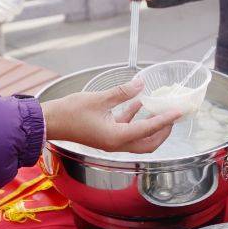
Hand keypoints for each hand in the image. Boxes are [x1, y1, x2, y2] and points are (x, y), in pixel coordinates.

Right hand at [42, 78, 180, 153]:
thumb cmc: (70, 112)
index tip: (177, 113)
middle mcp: (116, 144)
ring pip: (138, 138)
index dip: (164, 120)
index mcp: (116, 137)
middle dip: (162, 130)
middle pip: (148, 143)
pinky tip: (138, 103)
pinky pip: (126, 129)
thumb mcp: (99, 98)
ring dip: (150, 125)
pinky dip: (134, 118)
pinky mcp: (105, 135)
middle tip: (172, 115)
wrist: (50, 122)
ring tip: (160, 109)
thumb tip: (140, 83)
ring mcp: (110, 141)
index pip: (147, 130)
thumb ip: (122, 92)